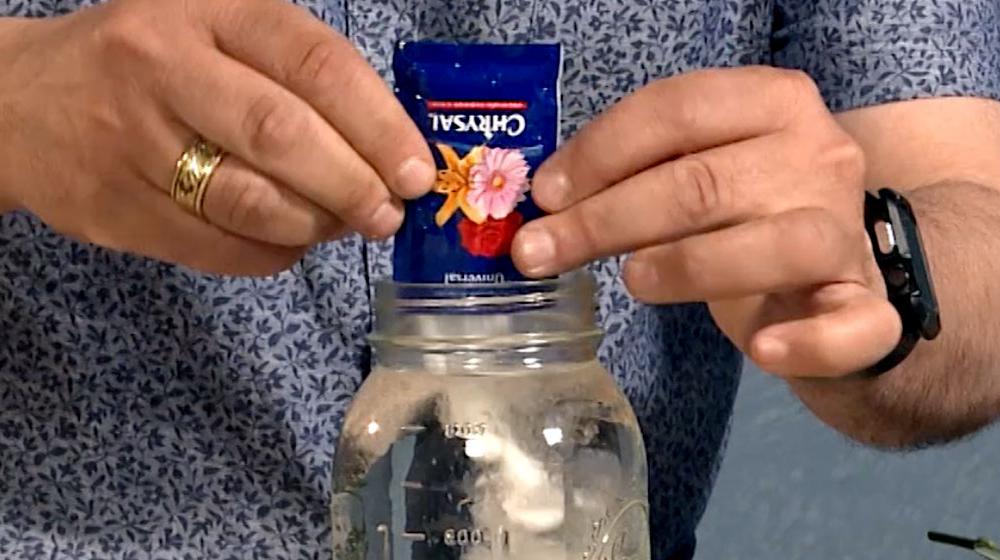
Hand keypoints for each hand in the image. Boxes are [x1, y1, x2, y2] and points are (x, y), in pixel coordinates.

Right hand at [0, 0, 433, 274]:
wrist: (21, 102)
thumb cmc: (152, 63)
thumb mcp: (218, 31)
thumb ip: (298, 76)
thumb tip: (387, 154)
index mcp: (211, 11)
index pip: (315, 64)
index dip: (378, 125)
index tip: (416, 173)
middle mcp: (167, 67)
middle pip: (283, 135)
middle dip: (353, 185)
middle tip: (387, 214)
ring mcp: (136, 142)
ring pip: (251, 201)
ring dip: (315, 225)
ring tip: (342, 226)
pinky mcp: (118, 209)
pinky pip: (218, 248)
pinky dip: (272, 254)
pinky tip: (289, 241)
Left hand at [512, 67, 901, 377]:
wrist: (831, 267)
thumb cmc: (742, 209)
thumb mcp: (694, 169)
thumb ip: (638, 173)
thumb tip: (548, 201)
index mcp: (773, 101)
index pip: (677, 109)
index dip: (600, 151)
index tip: (544, 194)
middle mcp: (819, 155)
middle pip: (702, 183)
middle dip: (606, 220)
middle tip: (539, 252)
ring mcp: (846, 231)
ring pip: (775, 246)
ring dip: (688, 266)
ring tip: (631, 282)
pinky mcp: (867, 303)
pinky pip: (851, 326)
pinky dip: (808, 343)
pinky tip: (762, 351)